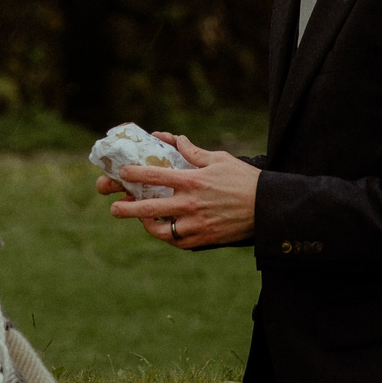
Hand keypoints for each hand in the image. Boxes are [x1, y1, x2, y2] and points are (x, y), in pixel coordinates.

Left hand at [101, 132, 257, 249]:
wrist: (267, 208)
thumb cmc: (244, 180)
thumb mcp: (220, 159)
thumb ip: (194, 153)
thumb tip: (178, 141)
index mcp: (192, 180)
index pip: (155, 175)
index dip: (134, 174)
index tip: (122, 173)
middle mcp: (190, 203)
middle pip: (149, 208)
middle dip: (127, 209)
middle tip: (115, 208)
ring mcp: (196, 224)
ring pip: (161, 230)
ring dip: (147, 226)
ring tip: (141, 222)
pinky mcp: (204, 238)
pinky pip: (179, 241)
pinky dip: (169, 237)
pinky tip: (164, 230)